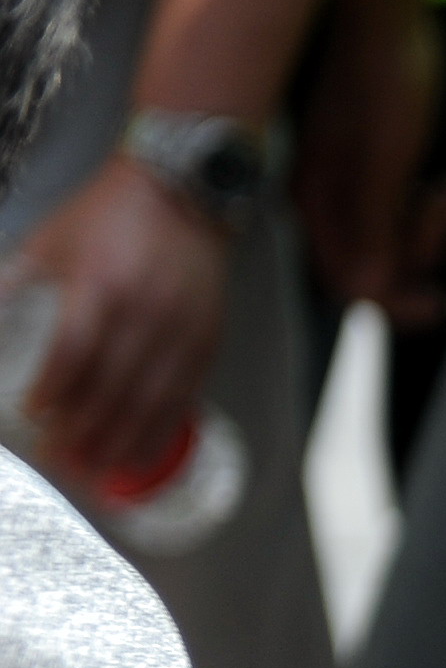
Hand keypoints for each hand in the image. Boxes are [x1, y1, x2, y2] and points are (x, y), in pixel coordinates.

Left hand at [12, 161, 229, 481]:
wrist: (182, 194)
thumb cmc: (111, 216)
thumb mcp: (52, 240)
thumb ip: (17, 282)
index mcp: (102, 287)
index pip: (75, 353)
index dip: (54, 389)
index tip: (34, 415)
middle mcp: (147, 315)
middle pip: (113, 389)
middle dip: (84, 432)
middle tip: (60, 461)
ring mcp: (182, 333)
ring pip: (151, 402)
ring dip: (121, 443)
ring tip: (96, 473)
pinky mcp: (206, 343)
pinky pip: (183, 398)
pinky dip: (161, 431)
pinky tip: (141, 454)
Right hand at [295, 0, 445, 313]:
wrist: (382, 18)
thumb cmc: (384, 79)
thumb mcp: (387, 159)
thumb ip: (375, 226)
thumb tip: (367, 292)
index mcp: (317, 203)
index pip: (351, 287)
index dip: (397, 303)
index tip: (439, 300)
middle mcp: (323, 200)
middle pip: (371, 270)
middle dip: (417, 259)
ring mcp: (342, 184)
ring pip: (388, 244)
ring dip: (426, 234)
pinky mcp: (365, 168)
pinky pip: (395, 216)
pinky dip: (426, 214)